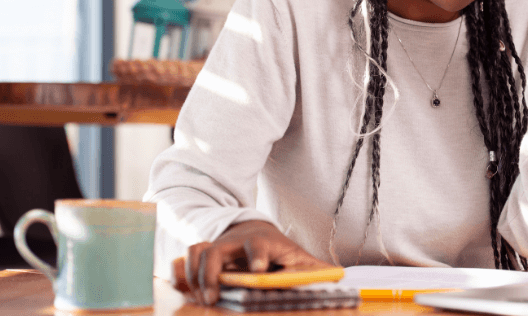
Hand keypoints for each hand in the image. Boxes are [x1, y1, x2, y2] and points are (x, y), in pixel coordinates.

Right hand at [172, 220, 333, 305]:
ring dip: (195, 277)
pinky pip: (187, 259)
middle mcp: (236, 241)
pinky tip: (188, 293)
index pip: (259, 244)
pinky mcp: (204, 255)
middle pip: (216, 249)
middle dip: (212, 273)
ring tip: (204, 300)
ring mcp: (218, 246)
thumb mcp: (298, 258)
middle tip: (214, 298)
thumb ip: (314, 270)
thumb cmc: (279, 251)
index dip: (258, 256)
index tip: (259, 270)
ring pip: (197, 252)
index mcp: (263, 242)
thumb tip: (339, 277)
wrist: (256, 232)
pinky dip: (183, 275)